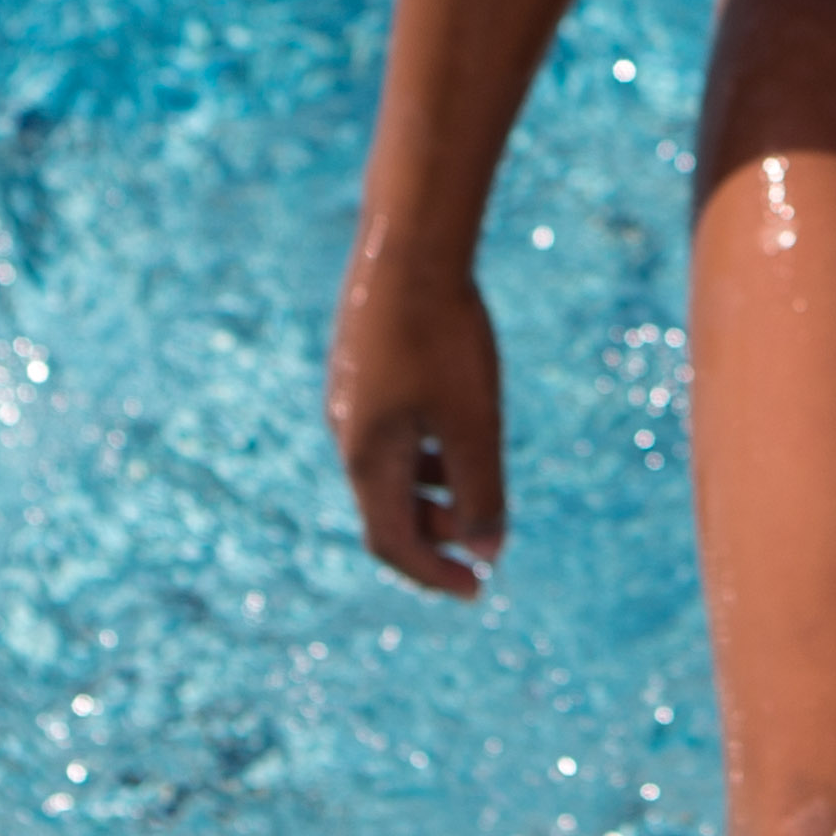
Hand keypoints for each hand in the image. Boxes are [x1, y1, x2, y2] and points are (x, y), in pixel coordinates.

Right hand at [326, 244, 508, 597]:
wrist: (408, 245)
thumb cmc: (445, 338)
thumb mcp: (474, 423)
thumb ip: (480, 492)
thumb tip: (486, 552)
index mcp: (369, 457)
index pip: (392, 543)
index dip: (434, 575)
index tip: (478, 590)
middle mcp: (347, 433)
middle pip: (387, 509)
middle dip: (438, 534)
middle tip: (488, 539)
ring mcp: (349, 398)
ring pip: (388, 468)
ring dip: (432, 493)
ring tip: (477, 490)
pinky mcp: (359, 367)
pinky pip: (388, 432)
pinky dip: (423, 453)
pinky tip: (457, 430)